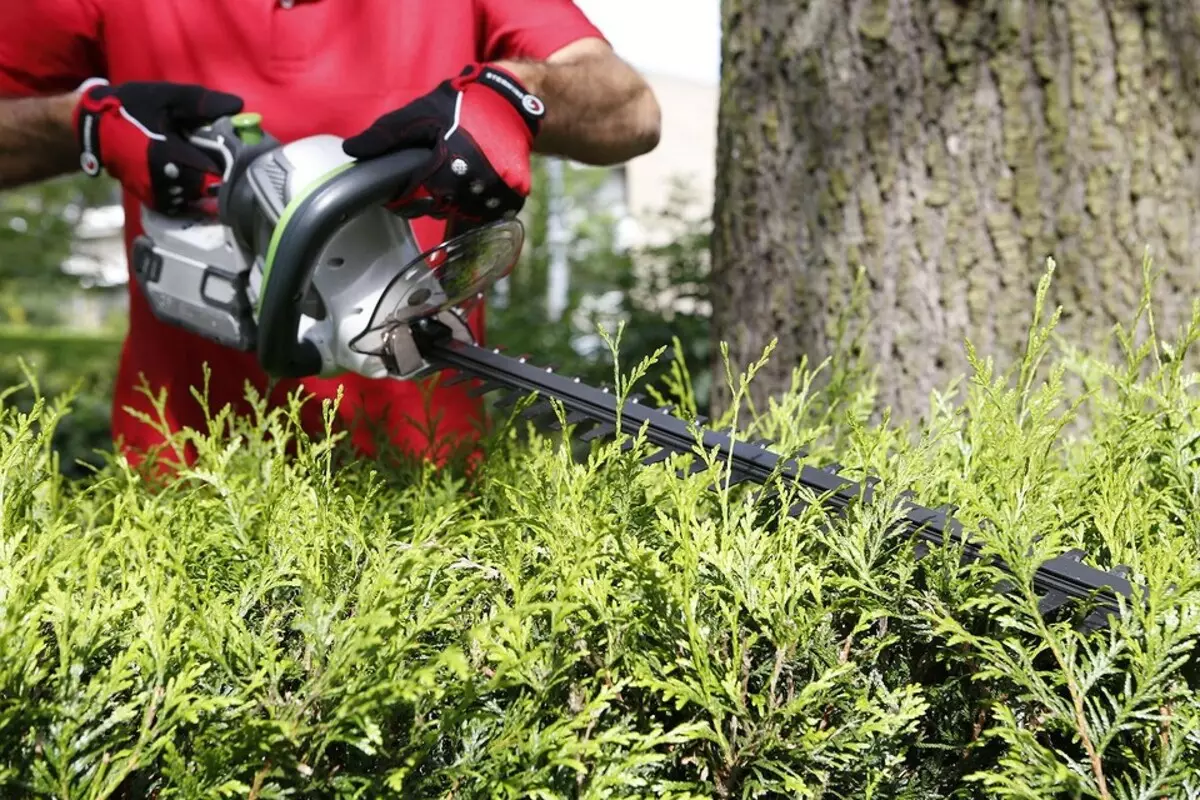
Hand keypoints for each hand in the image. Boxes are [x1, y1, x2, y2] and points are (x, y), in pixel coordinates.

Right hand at [73, 79, 244, 213]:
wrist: (93, 127)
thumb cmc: (130, 108)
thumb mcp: (165, 97)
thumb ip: (201, 102)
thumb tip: (238, 105)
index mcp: (166, 152)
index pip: (210, 169)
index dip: (227, 164)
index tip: (237, 156)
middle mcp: (160, 178)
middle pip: (203, 187)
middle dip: (215, 176)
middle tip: (222, 163)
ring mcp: (153, 191)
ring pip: (191, 197)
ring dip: (201, 186)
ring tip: (205, 171)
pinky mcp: (148, 198)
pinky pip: (176, 204)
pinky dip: (186, 195)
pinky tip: (188, 180)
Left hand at [342, 63, 544, 222]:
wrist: (510, 101)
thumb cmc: (461, 106)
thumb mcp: (420, 113)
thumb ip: (386, 135)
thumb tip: (351, 150)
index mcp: (446, 166)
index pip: (415, 201)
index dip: (404, 198)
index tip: (402, 191)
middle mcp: (474, 184)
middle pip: (441, 210)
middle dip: (432, 199)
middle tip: (433, 178)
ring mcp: (498, 193)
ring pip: (466, 215)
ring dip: (457, 204)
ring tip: (455, 180)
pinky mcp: (515, 196)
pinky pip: (490, 215)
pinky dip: (479, 207)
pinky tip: (474, 188)